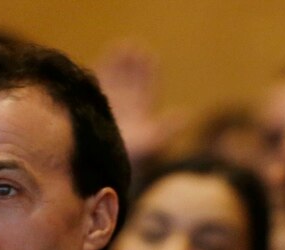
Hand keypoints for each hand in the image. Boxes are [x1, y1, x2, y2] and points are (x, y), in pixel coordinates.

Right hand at [95, 41, 184, 161]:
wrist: (108, 168)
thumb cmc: (132, 158)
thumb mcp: (153, 142)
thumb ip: (167, 127)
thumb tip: (187, 114)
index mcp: (143, 112)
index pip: (147, 88)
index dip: (148, 72)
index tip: (148, 56)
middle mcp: (129, 107)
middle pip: (133, 81)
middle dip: (134, 64)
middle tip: (134, 46)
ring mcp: (113, 106)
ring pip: (118, 80)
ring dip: (120, 64)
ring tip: (123, 47)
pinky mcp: (98, 105)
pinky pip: (102, 85)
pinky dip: (104, 70)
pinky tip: (104, 57)